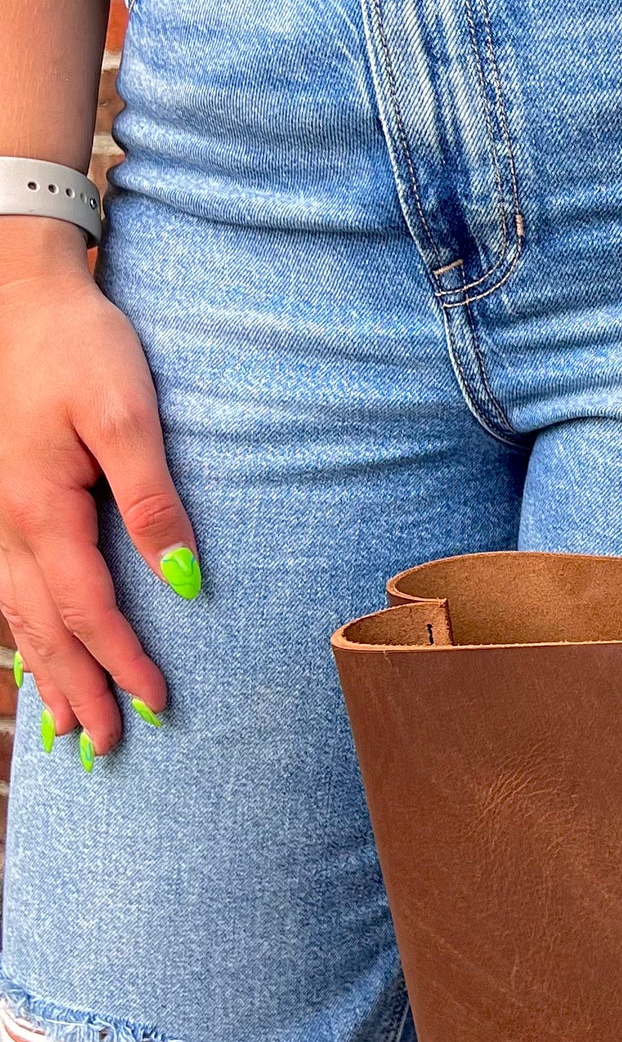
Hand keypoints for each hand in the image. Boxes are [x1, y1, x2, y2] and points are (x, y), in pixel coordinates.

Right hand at [0, 221, 191, 756]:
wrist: (19, 292)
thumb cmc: (79, 346)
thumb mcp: (127, 415)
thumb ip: (152, 499)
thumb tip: (184, 580)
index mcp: (39, 509)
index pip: (87, 609)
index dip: (121, 662)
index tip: (155, 706)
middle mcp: (3, 523)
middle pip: (42, 629)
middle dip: (76, 691)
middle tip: (106, 749)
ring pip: (15, 615)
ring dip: (43, 674)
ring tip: (66, 728)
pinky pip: (2, 586)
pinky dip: (21, 632)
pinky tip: (34, 652)